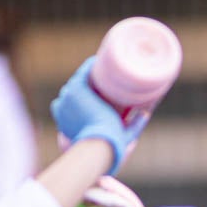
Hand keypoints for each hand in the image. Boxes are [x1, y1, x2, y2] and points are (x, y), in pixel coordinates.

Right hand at [51, 57, 143, 173]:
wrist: (100, 143)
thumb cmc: (108, 146)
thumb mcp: (121, 138)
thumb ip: (133, 128)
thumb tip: (144, 115)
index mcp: (65, 120)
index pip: (70, 103)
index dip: (83, 97)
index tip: (99, 92)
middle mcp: (62, 108)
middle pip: (73, 90)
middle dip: (86, 84)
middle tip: (106, 79)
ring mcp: (68, 97)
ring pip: (78, 79)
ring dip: (89, 73)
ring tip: (105, 68)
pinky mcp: (76, 90)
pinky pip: (84, 72)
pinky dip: (91, 65)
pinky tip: (102, 60)